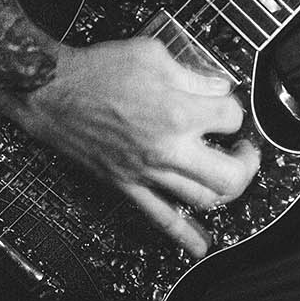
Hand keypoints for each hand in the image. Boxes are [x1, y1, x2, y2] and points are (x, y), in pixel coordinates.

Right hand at [6, 36, 260, 257]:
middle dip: (247, 161)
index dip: (232, 108)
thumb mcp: (153, 54)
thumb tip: (216, 88)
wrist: (52, 92)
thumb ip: (191, 74)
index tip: (222, 103)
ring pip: (203, 200)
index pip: (231, 117)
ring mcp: (148, 173)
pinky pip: (161, 220)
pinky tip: (202, 245)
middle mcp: (167, 149)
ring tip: (227, 175)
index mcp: (177, 112)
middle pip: (230, 173)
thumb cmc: (96, 70)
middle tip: (244, 150)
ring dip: (225, 191)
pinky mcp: (128, 187)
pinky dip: (185, 237)